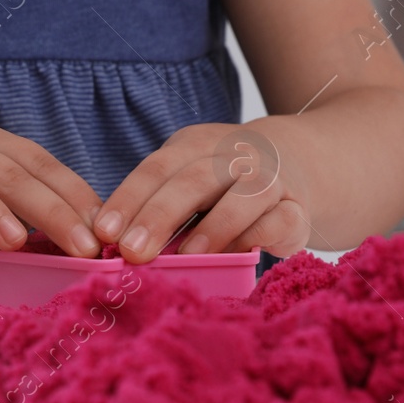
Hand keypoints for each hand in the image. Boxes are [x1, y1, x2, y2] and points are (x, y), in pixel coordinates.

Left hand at [95, 122, 312, 261]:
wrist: (299, 163)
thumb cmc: (223, 185)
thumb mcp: (186, 183)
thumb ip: (157, 209)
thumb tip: (114, 251)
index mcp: (193, 146)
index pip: (155, 169)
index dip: (128, 200)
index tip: (104, 233)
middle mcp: (232, 156)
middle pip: (193, 181)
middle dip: (159, 216)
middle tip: (132, 251)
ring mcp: (269, 179)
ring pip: (243, 197)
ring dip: (214, 227)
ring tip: (186, 256)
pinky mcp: (296, 209)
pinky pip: (279, 220)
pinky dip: (258, 236)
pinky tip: (237, 255)